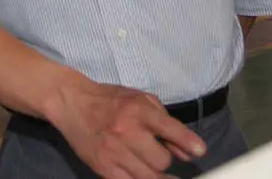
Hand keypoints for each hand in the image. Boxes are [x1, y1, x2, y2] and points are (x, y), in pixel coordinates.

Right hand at [44, 77, 206, 178]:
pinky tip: (141, 173)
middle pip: (162, 160)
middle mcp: (126, 131)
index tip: (199, 151)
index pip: (170, 130)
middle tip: (159, 152)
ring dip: (156, 173)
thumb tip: (187, 150)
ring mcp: (114, 152)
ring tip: (153, 166)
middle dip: (165, 159)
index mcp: (138, 110)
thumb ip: (165, 122)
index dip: (189, 142)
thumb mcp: (141, 100)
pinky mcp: (103, 168)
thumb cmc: (111, 100)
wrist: (72, 104)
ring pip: (149, 177)